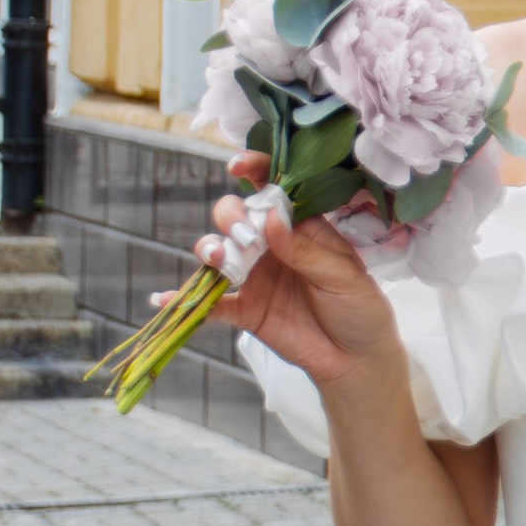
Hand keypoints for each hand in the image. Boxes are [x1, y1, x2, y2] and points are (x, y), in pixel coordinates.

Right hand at [178, 164, 399, 393]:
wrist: (356, 359)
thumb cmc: (359, 308)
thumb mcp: (344, 275)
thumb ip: (306, 250)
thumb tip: (272, 217)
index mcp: (301, 228)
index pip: (275, 191)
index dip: (255, 171)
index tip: (238, 165)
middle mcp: (272, 246)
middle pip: (237, 217)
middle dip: (232, 218)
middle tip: (244, 235)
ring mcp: (255, 277)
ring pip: (218, 252)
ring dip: (210, 249)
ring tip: (217, 258)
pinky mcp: (245, 310)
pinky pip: (211, 302)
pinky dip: (188, 300)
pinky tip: (166, 299)